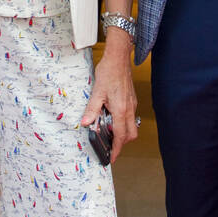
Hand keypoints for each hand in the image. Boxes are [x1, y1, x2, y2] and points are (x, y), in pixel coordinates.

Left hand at [80, 41, 137, 163]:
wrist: (119, 58)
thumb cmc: (109, 72)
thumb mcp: (97, 92)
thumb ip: (91, 110)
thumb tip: (85, 123)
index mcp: (121, 110)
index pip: (121, 136)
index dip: (117, 149)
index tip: (112, 158)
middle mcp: (129, 109)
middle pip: (130, 134)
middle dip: (122, 143)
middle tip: (110, 146)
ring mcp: (132, 104)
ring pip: (131, 126)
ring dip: (122, 132)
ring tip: (108, 130)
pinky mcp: (131, 100)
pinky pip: (129, 116)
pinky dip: (122, 122)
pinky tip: (111, 116)